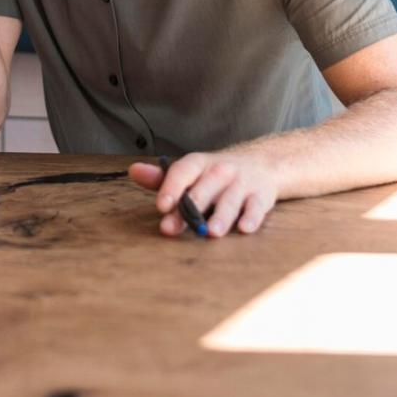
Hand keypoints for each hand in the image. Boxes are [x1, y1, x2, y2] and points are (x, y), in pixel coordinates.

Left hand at [128, 150, 278, 236]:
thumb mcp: (191, 172)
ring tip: (212, 232)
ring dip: (221, 216)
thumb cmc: (216, 174)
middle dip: (189, 209)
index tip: (161, 206)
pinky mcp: (262, 196)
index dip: (171, 187)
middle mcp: (221, 170)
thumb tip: (133, 171)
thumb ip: (163, 177)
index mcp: (199, 164)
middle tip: (172, 228)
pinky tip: (244, 228)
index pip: (183, 171)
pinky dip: (252, 218)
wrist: (263, 163)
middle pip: (203, 189)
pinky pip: (257, 207)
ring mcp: (242, 183)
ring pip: (230, 200)